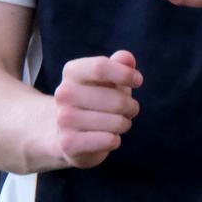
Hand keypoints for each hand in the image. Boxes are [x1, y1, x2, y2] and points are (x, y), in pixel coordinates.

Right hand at [53, 50, 141, 168]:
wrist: (69, 135)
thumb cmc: (96, 99)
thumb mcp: (109, 79)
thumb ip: (120, 64)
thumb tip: (127, 58)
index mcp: (72, 71)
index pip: (100, 67)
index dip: (125, 74)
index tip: (138, 81)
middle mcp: (64, 93)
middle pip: (115, 98)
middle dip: (131, 105)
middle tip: (131, 109)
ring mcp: (63, 119)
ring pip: (115, 121)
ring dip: (125, 124)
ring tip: (120, 123)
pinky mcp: (68, 143)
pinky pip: (107, 140)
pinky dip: (115, 140)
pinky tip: (109, 138)